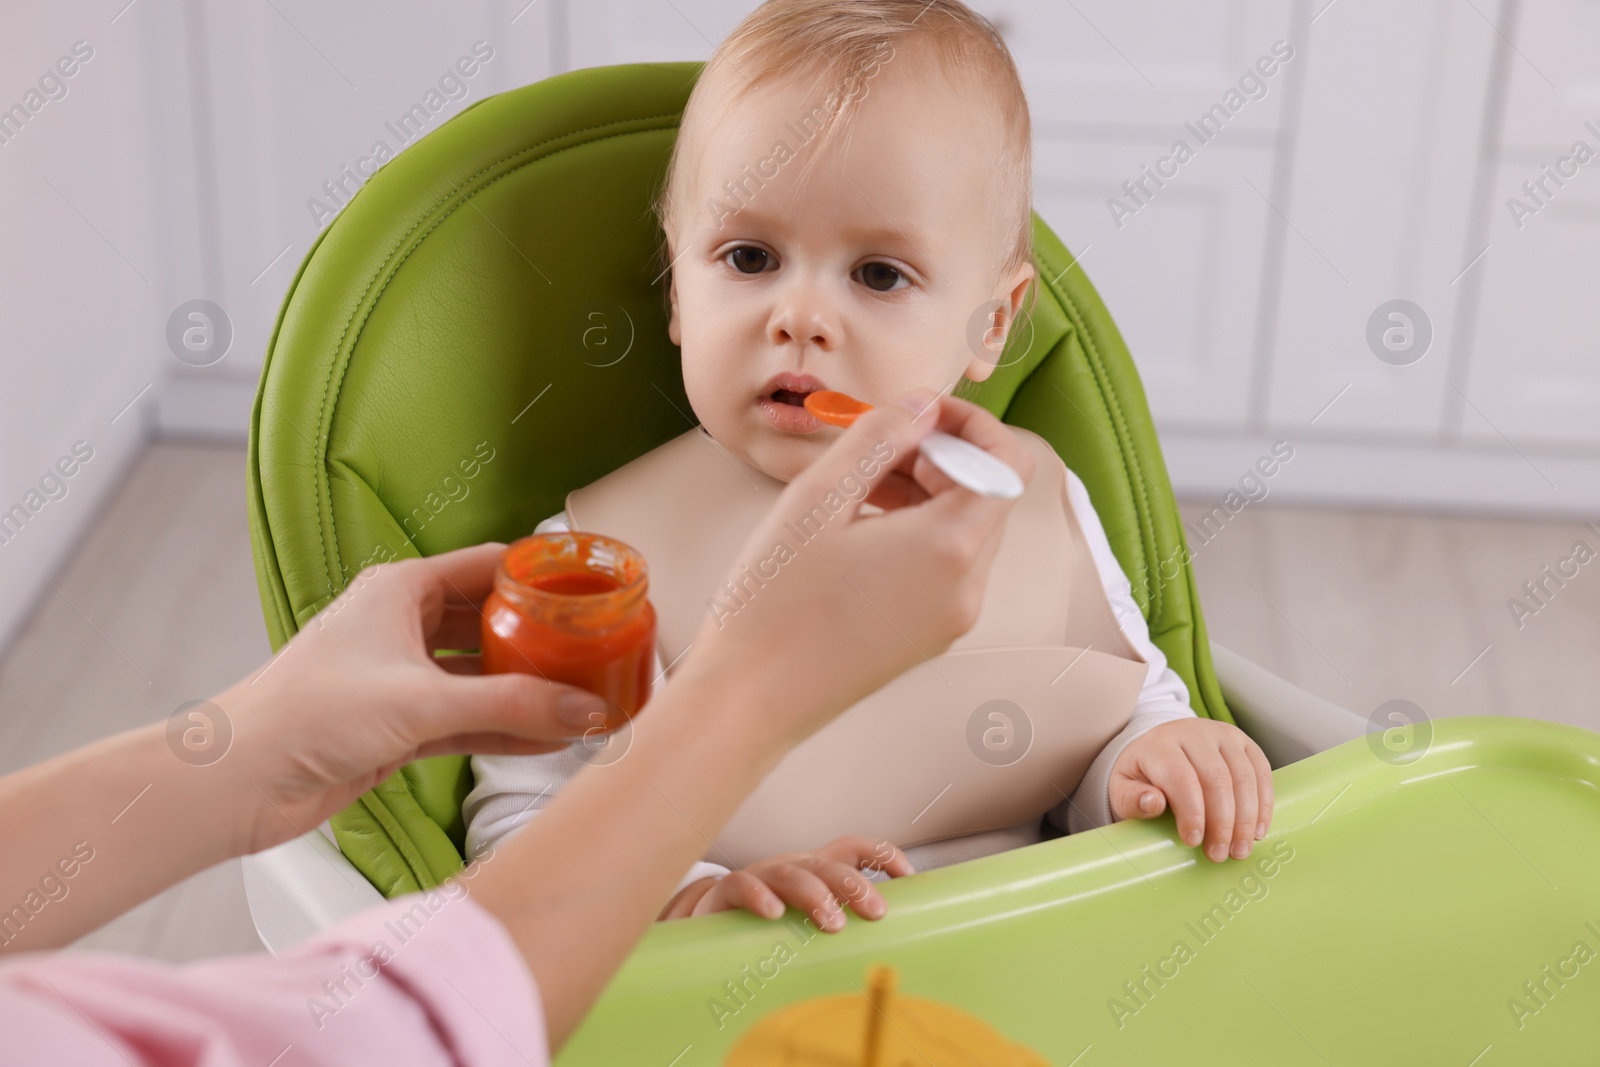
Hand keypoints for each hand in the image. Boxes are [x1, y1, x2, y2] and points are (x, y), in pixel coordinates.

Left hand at [219, 542, 615, 854]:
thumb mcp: (422, 702)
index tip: (590, 590)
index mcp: (402, 590)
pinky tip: (548, 737)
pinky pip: (469, 719)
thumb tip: (584, 710)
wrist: (240, 780)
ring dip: (528, 689)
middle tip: (596, 650)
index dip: (540, 575)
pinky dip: (505, 727)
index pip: (489, 565)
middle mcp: (403, 625)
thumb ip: (511, 705)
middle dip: (541, 638)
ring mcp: (402, 676)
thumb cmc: (305, 714)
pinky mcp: (400, 724)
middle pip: (491, 620)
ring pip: (483, 675)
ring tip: (584, 698)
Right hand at [657, 837, 913, 930]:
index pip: (852, 849)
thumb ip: (839, 923)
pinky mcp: (728, 892)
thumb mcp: (807, 920)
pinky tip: (774, 914)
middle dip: (856, 885)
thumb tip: (890, 950)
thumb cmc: (769, 925)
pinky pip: (744, 886)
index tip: (907, 876)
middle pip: (828, 864)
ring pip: (793, 874)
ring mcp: (761, 877)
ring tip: (833, 923)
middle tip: (876, 912)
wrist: (709, 924)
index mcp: (816, 870)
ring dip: (816, 895)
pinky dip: (761, 897)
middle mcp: (793, 867)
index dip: (882, 854)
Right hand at [680, 388, 1035, 748]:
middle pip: (988, 494)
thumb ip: (879, 437)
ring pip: (965, 530)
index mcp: (950, 547)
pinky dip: (917, 532)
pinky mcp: (928, 637)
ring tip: (856, 484)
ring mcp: (951, 618)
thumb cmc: (773, 603)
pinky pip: (945, 567)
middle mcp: (967, 587)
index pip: (1007, 463)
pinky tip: (856, 527)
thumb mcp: (817, 498)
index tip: (916, 414)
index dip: (970, 424)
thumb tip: (921, 404)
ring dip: (925, 492)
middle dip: (939, 456)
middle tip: (872, 445)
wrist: (749, 700)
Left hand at [1108, 718, 1273, 861]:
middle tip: (1219, 854)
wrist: (1160, 746)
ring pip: (1243, 776)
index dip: (1191, 812)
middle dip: (1222, 822)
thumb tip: (1152, 803)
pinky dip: (1263, 803)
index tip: (1193, 842)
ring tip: (1239, 849)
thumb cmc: (1143, 774)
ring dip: (1246, 818)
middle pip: (1216, 779)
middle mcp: (1193, 734)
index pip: (1181, 777)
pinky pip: (1261, 771)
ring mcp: (1222, 735)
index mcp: (1160, 745)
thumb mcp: (1124, 787)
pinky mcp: (1243, 742)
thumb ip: (1131, 799)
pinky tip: (1258, 830)